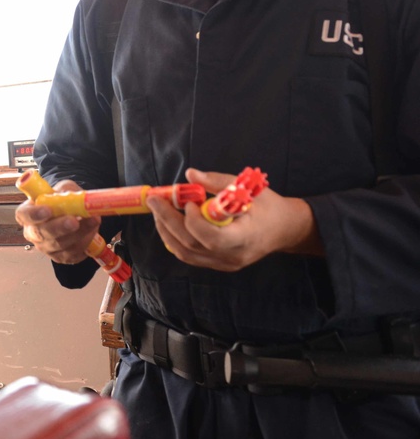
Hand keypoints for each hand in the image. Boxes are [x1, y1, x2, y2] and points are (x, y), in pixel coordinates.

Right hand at [15, 179, 103, 264]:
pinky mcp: (62, 257)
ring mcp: (47, 247)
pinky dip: (87, 240)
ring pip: (61, 244)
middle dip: (59, 227)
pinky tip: (93, 229)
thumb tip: (74, 196)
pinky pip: (74, 252)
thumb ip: (66, 190)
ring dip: (80, 232)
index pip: (24, 215)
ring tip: (94, 219)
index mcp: (28, 214)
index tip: (48, 210)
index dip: (34, 214)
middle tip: (74, 221)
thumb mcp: (63, 189)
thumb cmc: (61, 201)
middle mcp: (33, 233)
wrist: (72, 214)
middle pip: (42, 234)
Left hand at [147, 168, 321, 271]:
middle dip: (167, 220)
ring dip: (166, 229)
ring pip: (186, 252)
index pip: (211, 237)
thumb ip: (217, 182)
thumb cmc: (268, 206)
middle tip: (154, 200)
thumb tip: (190, 174)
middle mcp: (232, 256)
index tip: (187, 201)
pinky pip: (189, 255)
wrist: (285, 229)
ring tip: (157, 209)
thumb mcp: (249, 189)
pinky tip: (168, 222)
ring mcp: (224, 263)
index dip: (193, 220)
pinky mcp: (217, 264)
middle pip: (191, 244)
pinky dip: (174, 238)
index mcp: (244, 239)